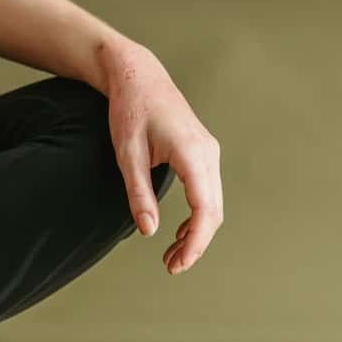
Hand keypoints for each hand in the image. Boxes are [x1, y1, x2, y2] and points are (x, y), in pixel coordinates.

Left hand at [101, 42, 222, 274]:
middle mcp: (208, 152)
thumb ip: (138, 194)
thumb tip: (149, 231)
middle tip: (171, 267)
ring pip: (214, 203)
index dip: (195, 242)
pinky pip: (209, 191)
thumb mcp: (127, 154)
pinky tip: (180, 232)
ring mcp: (209, 151)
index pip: (204, 208)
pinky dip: (199, 215)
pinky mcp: (204, 152)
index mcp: (191, 152)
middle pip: (214, 211)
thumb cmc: (130, 110)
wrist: (138, 75)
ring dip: (198, 232)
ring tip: (173, 256)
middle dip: (196, 243)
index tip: (178, 264)